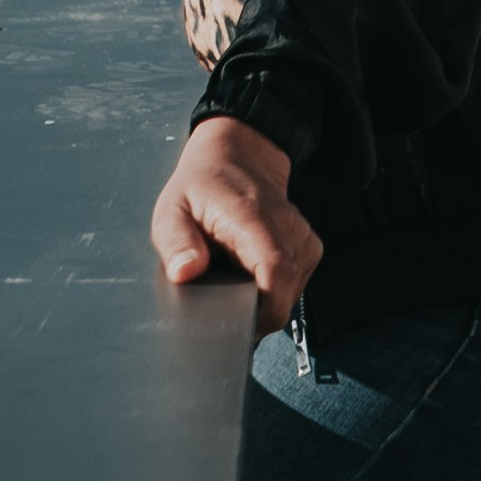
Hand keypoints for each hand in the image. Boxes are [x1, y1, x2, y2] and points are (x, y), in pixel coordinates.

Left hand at [151, 117, 321, 337]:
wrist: (239, 155)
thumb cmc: (202, 185)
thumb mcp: (172, 209)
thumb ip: (175, 242)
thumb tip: (185, 273)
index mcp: (251, 217)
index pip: (277, 271)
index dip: (265, 309)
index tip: (241, 325)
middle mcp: (285, 226)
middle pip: (287, 291)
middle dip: (258, 312)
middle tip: (225, 306)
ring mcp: (301, 236)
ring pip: (293, 291)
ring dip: (266, 300)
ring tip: (236, 281)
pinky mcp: (308, 246)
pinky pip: (297, 283)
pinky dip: (276, 290)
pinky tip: (253, 275)